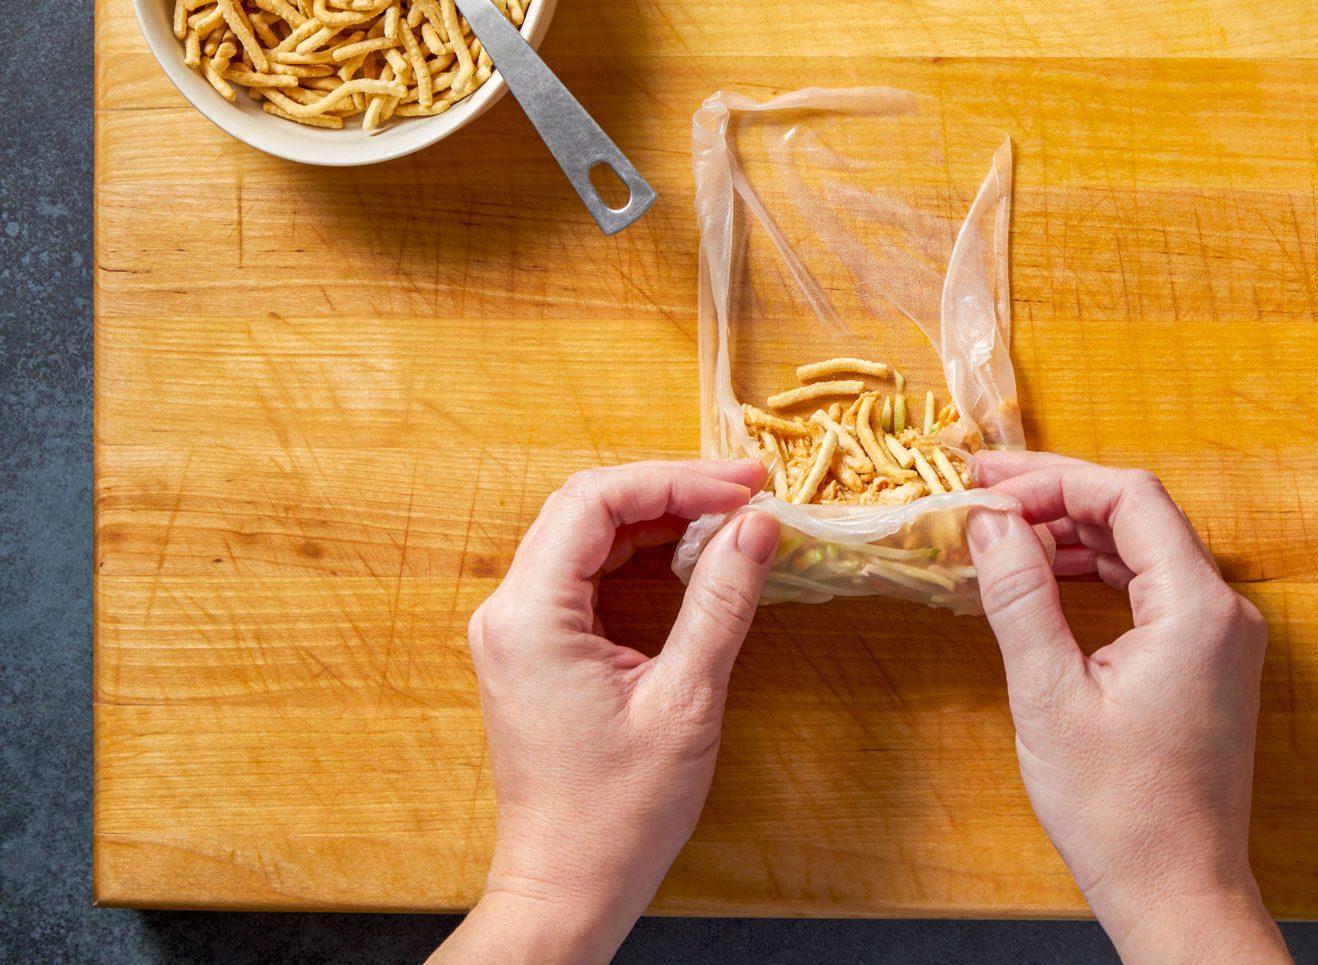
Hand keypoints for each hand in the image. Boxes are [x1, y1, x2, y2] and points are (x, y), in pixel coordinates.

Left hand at [431, 461, 779, 964]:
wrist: (568, 887)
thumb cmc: (618, 813)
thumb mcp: (684, 701)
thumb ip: (720, 602)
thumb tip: (757, 527)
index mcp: (529, 617)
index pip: (597, 501)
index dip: (677, 481)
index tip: (746, 488)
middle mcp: (508, 612)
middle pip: (586, 505)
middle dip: (670, 488)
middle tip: (747, 490)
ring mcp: (516, 630)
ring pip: (584, 533)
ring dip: (657, 515)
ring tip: (730, 514)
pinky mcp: (534, 648)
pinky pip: (583, 571)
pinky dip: (639, 551)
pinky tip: (692, 554)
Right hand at [967, 452, 1285, 963]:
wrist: (1178, 893)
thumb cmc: (1122, 813)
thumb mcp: (1049, 697)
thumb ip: (1019, 596)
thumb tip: (990, 521)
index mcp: (1197, 609)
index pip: (1129, 497)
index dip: (1054, 480)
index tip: (989, 486)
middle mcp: (1224, 612)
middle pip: (1140, 515)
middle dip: (1059, 498)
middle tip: (984, 492)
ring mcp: (1222, 638)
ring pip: (1146, 551)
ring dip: (1076, 536)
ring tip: (1003, 534)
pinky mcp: (1209, 664)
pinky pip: (1155, 591)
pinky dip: (1100, 576)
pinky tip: (1048, 580)